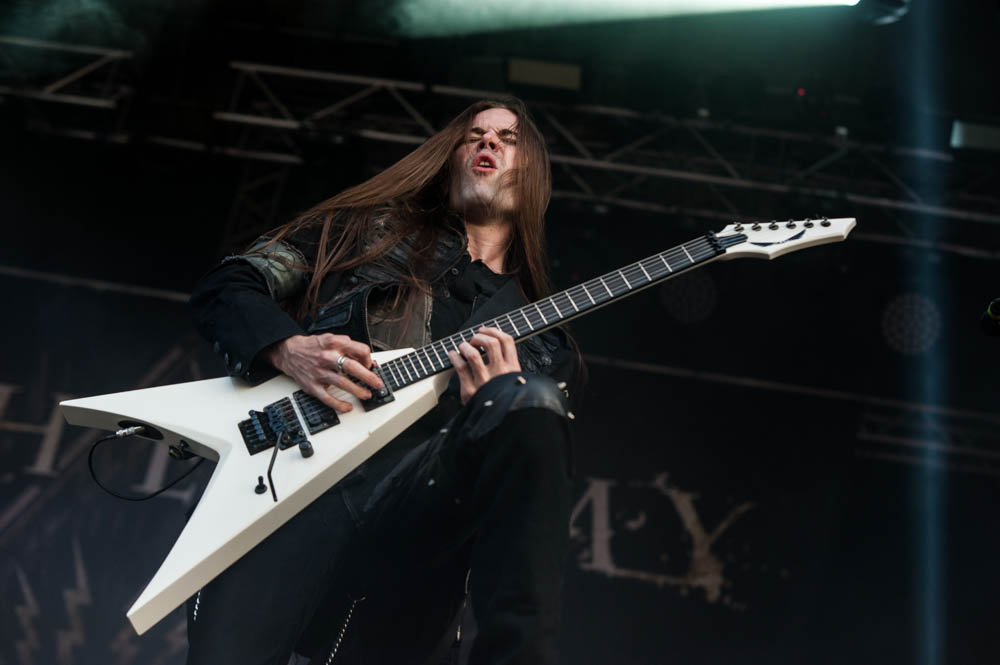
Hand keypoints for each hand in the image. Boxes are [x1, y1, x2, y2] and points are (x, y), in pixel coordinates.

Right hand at [265, 334, 382, 412]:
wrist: (289, 352)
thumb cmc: (313, 347)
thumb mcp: (331, 339)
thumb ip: (349, 348)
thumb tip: (367, 362)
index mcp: (334, 343)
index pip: (359, 349)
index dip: (368, 359)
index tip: (370, 365)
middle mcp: (327, 357)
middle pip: (351, 367)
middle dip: (368, 376)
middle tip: (377, 384)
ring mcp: (319, 372)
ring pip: (342, 383)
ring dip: (357, 391)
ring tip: (367, 394)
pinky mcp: (313, 385)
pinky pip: (327, 398)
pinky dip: (339, 404)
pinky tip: (347, 407)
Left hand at [446, 326, 520, 404]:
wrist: (493, 421)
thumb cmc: (500, 399)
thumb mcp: (511, 380)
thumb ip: (506, 363)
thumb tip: (491, 340)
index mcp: (512, 369)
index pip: (507, 341)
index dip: (494, 330)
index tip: (485, 330)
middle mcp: (500, 374)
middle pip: (491, 343)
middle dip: (478, 336)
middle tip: (473, 339)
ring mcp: (484, 381)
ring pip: (473, 353)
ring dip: (465, 345)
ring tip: (462, 347)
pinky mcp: (470, 390)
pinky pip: (460, 366)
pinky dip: (454, 356)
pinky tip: (453, 355)